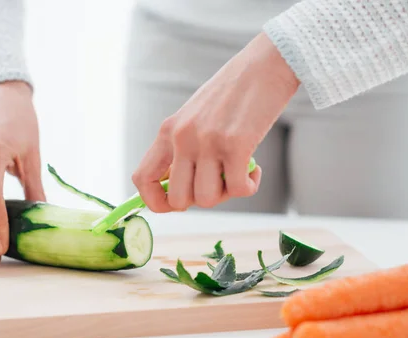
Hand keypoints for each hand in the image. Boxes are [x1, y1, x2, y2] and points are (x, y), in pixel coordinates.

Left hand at [131, 32, 299, 211]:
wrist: (265, 63)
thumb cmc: (233, 93)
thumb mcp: (194, 117)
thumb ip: (182, 147)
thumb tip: (179, 187)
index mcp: (168, 130)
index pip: (142, 179)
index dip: (156, 202)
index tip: (177, 203)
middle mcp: (182, 137)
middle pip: (179, 199)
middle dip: (200, 200)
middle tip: (217, 183)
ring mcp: (207, 141)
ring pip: (207, 199)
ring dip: (226, 194)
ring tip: (238, 172)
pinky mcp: (236, 144)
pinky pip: (239, 190)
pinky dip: (249, 186)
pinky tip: (254, 169)